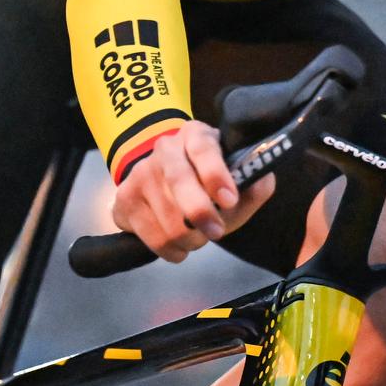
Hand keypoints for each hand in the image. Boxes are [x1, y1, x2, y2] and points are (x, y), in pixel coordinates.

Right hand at [111, 122, 275, 262]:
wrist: (165, 182)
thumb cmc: (206, 182)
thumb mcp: (234, 178)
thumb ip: (253, 182)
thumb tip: (260, 182)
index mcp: (195, 136)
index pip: (203, 148)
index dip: (216, 174)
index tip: (229, 200)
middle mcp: (165, 149)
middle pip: (179, 180)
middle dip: (201, 212)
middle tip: (217, 232)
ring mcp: (140, 173)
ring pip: (167, 217)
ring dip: (190, 238)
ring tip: (199, 237)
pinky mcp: (125, 199)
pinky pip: (151, 236)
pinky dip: (172, 250)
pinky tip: (179, 244)